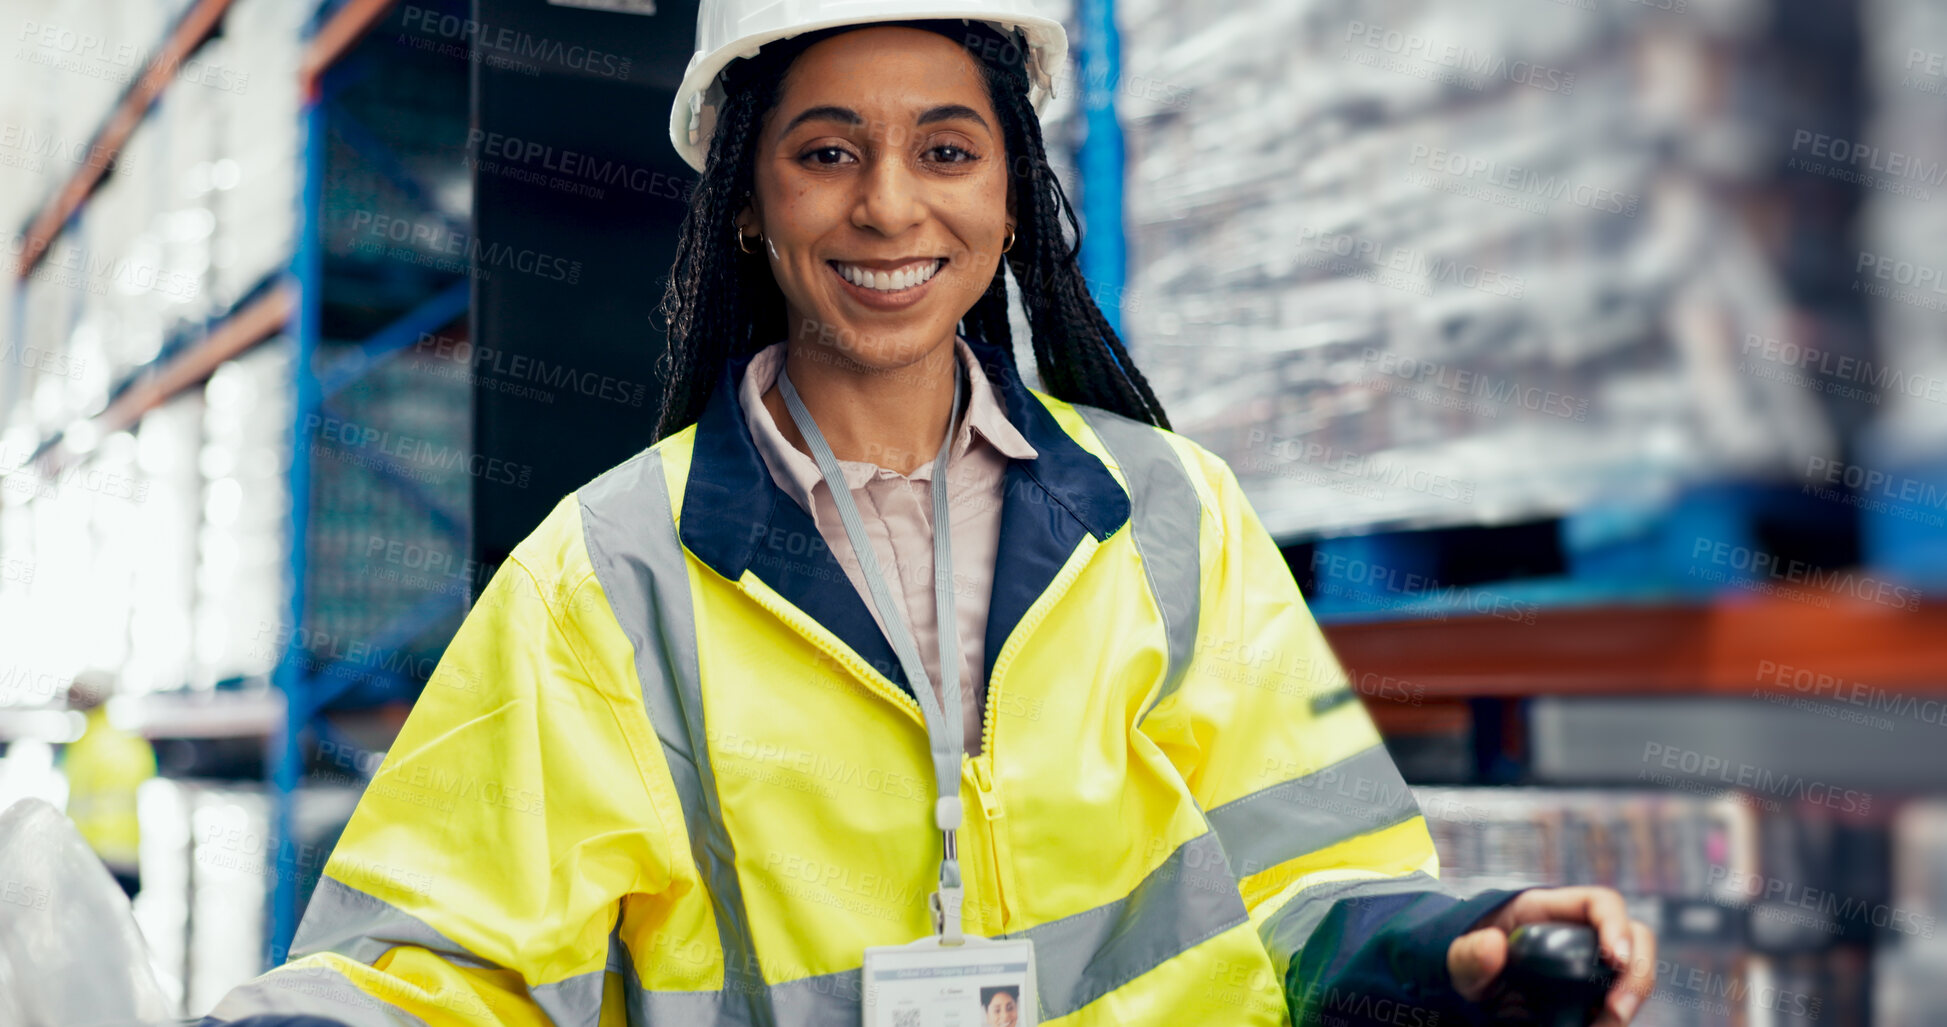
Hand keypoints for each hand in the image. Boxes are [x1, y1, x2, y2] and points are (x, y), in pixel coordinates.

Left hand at [1446, 886, 1655, 1025]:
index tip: (1616, 958)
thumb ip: (1467, 953)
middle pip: (1634, 939)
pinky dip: (1610, 1020)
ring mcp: (1587, 964)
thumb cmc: (1462, 961)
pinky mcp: (1588, 994)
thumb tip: (1494, 944)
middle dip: (1636, 973)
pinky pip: (1614, 1004)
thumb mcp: (1456, 958)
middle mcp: (1576, 932)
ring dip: (1625, 1004)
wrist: (1465, 989)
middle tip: (1617, 1010)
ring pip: (1630, 976)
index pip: (1599, 903)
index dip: (1616, 925)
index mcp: (1546, 910)